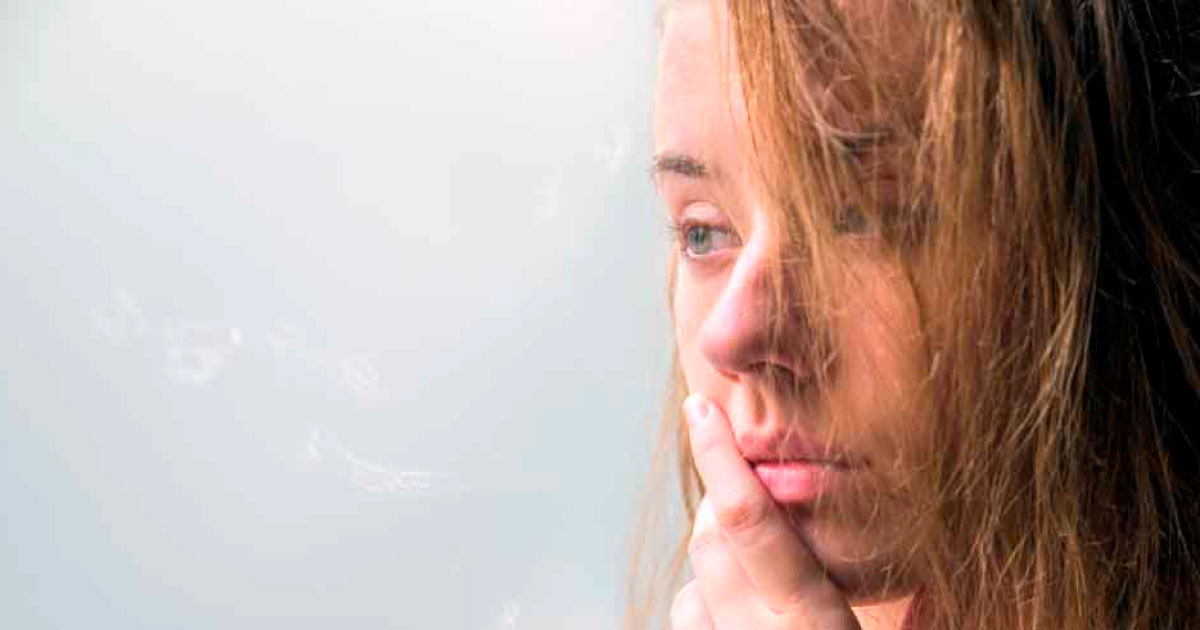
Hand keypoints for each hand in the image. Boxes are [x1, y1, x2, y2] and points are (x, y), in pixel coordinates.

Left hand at [671, 393, 860, 629]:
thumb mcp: (859, 621)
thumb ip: (835, 567)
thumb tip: (795, 497)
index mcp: (811, 618)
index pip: (748, 518)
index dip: (718, 457)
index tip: (700, 409)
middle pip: (710, 541)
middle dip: (718, 504)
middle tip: (746, 489)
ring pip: (691, 583)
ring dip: (714, 560)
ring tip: (757, 570)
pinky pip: (688, 616)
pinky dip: (704, 602)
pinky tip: (739, 613)